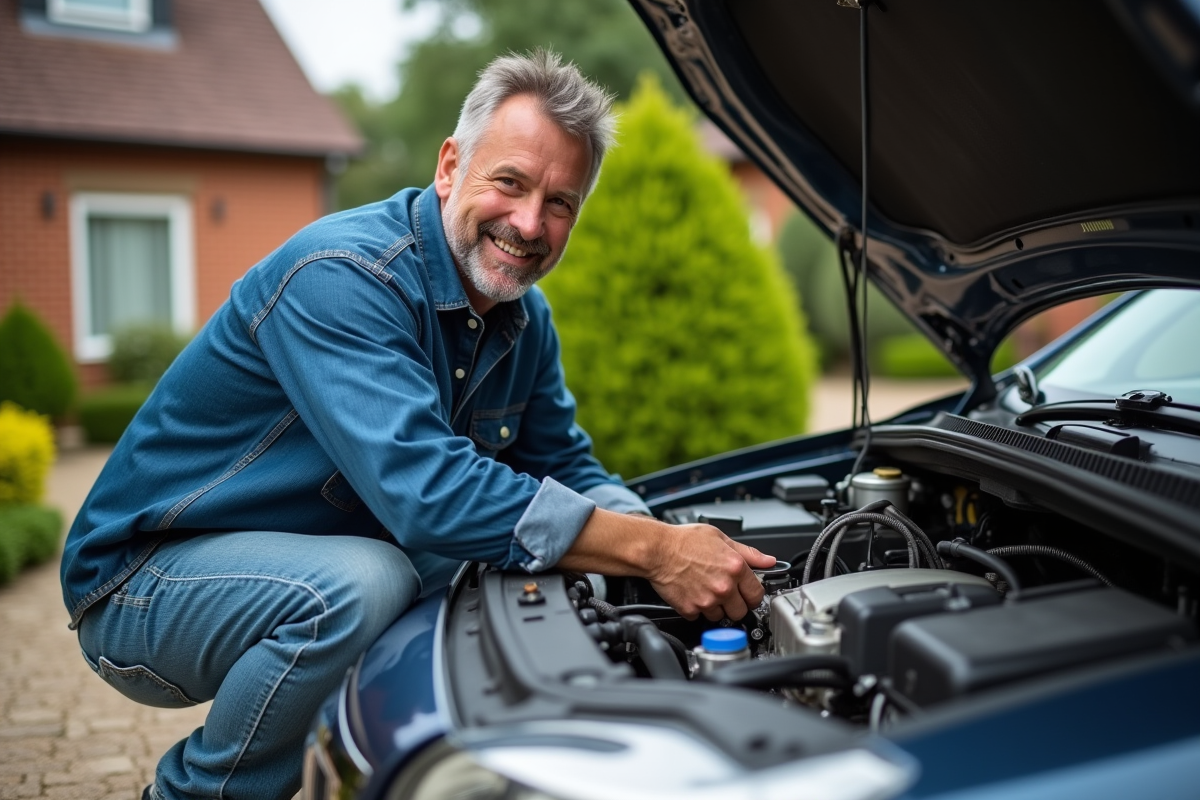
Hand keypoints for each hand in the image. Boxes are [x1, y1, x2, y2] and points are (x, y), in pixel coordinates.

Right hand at [645, 524, 775, 621]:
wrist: (657, 550)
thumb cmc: (684, 541)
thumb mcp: (720, 538)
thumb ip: (748, 553)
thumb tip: (768, 561)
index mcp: (735, 568)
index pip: (757, 595)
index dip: (752, 595)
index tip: (747, 594)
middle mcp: (724, 587)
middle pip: (741, 611)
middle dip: (735, 604)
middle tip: (725, 593)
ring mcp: (707, 600)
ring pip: (720, 617)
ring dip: (715, 608)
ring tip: (705, 590)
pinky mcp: (690, 609)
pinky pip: (699, 617)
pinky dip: (696, 609)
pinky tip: (692, 594)